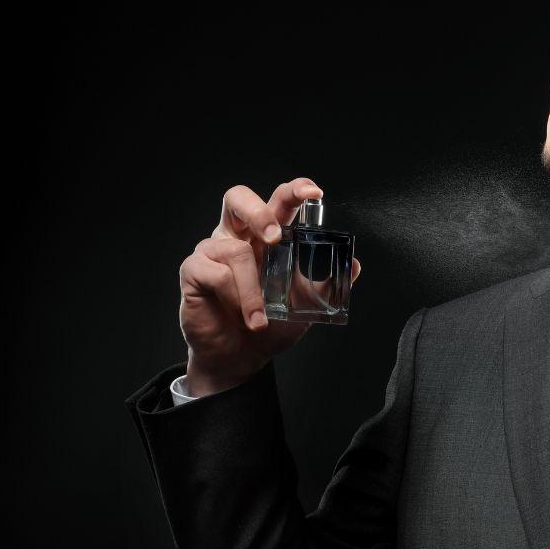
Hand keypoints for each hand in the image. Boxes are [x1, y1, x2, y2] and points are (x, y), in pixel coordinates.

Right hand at [178, 176, 362, 395]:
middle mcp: (236, 237)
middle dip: (258, 212)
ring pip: (234, 250)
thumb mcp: (306, 304)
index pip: (278, 202)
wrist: (241, 358)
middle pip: (238, 198)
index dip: (294, 190)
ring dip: (253, 289)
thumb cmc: (270, 325)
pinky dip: (235, 296)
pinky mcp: (194, 271)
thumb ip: (327, 283)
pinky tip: (241, 316)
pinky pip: (216, 273)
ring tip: (259, 319)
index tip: (313, 192)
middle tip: (274, 236)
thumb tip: (355, 265)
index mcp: (265, 237)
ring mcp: (212, 252)